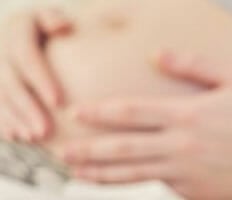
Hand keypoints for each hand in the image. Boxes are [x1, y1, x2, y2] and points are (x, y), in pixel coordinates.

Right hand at [0, 8, 71, 141]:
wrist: (29, 31)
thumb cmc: (52, 27)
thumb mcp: (52, 17)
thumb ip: (55, 20)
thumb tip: (62, 26)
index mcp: (16, 30)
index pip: (27, 58)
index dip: (41, 81)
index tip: (59, 103)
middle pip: (9, 82)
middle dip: (27, 108)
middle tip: (45, 131)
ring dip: (13, 119)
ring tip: (33, 137)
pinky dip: (1, 121)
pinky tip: (16, 136)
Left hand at [60, 52, 231, 199]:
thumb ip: (194, 65)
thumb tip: (158, 55)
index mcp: (189, 115)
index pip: (131, 113)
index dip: (100, 113)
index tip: (77, 113)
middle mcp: (183, 147)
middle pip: (123, 149)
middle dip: (88, 150)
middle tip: (62, 151)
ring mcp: (190, 174)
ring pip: (136, 176)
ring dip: (103, 175)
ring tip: (79, 174)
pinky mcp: (201, 193)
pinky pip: (167, 189)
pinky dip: (148, 184)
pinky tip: (132, 181)